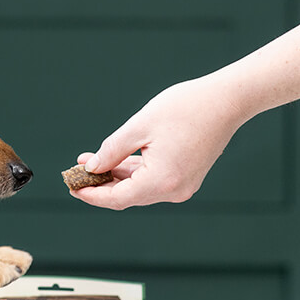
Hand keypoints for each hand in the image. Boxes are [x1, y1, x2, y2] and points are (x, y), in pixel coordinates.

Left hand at [72, 77, 248, 209]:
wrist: (228, 100)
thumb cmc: (185, 108)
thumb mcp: (139, 127)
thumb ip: (112, 151)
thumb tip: (93, 168)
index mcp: (161, 181)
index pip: (117, 199)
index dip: (91, 195)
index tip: (71, 187)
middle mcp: (173, 191)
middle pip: (127, 196)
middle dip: (100, 184)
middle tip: (75, 171)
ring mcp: (183, 187)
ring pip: (139, 189)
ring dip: (115, 177)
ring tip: (90, 161)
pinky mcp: (187, 178)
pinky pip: (152, 181)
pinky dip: (133, 173)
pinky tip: (115, 160)